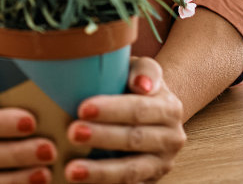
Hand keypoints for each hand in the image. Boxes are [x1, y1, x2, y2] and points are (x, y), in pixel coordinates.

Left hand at [63, 57, 185, 182]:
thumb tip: (140, 85)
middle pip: (134, 139)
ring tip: (72, 170)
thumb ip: (143, 71)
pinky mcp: (150, 182)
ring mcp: (161, 165)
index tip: (82, 108)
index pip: (140, 109)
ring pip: (131, 171)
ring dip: (101, 172)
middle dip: (102, 137)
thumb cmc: (135, 87)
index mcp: (170, 108)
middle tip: (72, 133)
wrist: (151, 116)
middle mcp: (171, 139)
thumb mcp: (141, 70)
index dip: (112, 109)